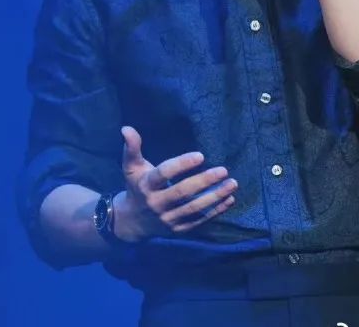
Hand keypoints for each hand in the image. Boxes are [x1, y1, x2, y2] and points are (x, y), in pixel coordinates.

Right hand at [114, 126, 236, 241]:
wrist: (132, 221)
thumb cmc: (136, 187)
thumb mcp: (131, 167)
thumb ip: (132, 148)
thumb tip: (126, 128)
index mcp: (146, 185)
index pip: (164, 174)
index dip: (182, 165)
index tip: (201, 155)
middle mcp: (157, 203)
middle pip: (182, 193)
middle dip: (204, 181)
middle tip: (223, 170)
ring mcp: (168, 219)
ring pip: (194, 208)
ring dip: (215, 197)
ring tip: (232, 184)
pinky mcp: (178, 229)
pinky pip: (199, 220)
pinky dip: (216, 211)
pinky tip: (229, 200)